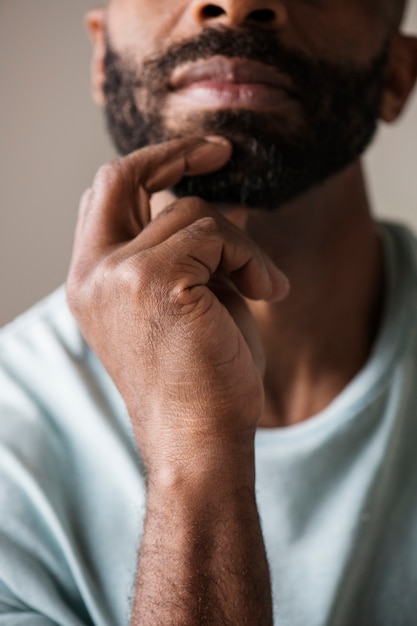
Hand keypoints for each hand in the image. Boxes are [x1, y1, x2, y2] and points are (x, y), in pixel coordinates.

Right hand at [67, 137, 287, 478]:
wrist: (202, 440)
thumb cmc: (200, 377)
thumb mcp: (187, 301)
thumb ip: (186, 248)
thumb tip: (216, 198)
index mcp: (91, 280)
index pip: (105, 197)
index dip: (148, 166)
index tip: (200, 156)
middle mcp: (90, 274)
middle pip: (119, 177)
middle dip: (175, 153)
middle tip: (223, 151)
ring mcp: (113, 276)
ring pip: (189, 210)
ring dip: (238, 243)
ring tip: (260, 286)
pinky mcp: (150, 282)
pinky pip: (214, 234)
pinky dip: (249, 257)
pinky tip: (265, 293)